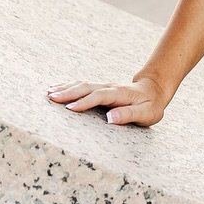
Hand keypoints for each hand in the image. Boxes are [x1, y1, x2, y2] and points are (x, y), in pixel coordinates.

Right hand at [45, 72, 167, 127]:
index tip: (70, 108)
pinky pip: (83, 85)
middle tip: (52, 98)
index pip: (101, 96)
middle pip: (88, 87)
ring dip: (66, 88)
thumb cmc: (151, 105)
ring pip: (83, 85)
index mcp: (121, 93)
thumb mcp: (147, 113)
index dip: (85, 101)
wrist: (154, 90)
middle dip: (69, 92)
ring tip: (49, 93)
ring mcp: (104, 86)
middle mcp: (110, 87)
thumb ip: (129, 115)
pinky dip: (69, 86)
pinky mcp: (100, 88)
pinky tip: (56, 88)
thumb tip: (110, 118)